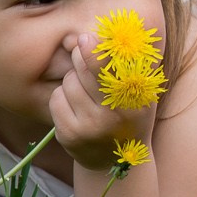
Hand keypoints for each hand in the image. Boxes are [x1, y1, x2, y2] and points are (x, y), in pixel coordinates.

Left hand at [50, 29, 155, 171]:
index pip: (109, 73)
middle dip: (81, 59)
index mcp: (134, 104)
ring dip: (73, 81)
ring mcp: (88, 129)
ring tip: (85, 92)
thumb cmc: (129, 115)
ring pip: (68, 83)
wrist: (116, 161)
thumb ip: (128, 68)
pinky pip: (56, 100)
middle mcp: (111, 118)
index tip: (84, 38)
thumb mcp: (140, 95)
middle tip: (85, 55)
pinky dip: (62, 98)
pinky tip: (75, 107)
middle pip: (83, 72)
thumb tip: (101, 35)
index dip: (94, 53)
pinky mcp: (68, 136)